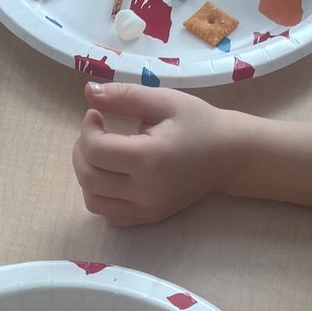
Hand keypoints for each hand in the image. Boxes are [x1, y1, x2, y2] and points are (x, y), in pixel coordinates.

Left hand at [72, 81, 311, 226]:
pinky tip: (112, 174)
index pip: (95, 151)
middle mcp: (145, 190)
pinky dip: (100, 195)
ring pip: (92, 200)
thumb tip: (88, 92)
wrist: (230, 156)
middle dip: (82, 150)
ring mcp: (147, 209)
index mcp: (149, 159)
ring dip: (87, 174)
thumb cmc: (198, 123)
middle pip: (88, 177)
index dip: (87, 129)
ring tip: (101, 153)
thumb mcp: (164, 101)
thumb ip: (124, 96)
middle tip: (95, 131)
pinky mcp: (149, 218)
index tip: (97, 115)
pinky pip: (108, 214)